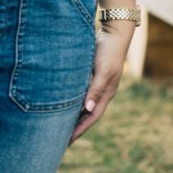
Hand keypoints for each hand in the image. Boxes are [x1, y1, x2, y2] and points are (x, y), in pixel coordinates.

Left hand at [68, 25, 134, 144]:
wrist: (113, 31)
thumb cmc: (108, 51)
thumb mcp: (103, 71)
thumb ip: (96, 89)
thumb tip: (88, 109)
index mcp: (106, 93)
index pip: (91, 117)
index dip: (80, 130)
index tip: (67, 141)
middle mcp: (101, 91)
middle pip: (87, 114)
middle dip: (75, 127)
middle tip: (59, 139)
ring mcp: (97, 83)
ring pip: (82, 104)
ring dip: (72, 115)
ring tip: (58, 125)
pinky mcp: (90, 75)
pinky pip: (80, 93)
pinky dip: (72, 101)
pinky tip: (61, 103)